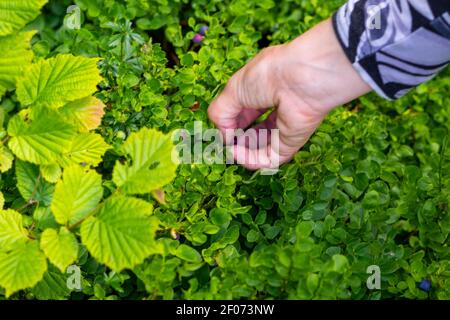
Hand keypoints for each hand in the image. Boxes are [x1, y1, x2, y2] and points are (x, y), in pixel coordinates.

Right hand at [207, 18, 370, 169]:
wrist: (302, 78)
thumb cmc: (269, 74)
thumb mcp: (234, 89)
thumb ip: (221, 112)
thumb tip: (223, 135)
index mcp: (262, 89)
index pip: (244, 110)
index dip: (229, 121)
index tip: (220, 126)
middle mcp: (275, 108)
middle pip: (253, 131)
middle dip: (236, 139)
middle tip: (225, 143)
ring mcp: (284, 127)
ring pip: (259, 148)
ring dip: (241, 152)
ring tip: (230, 151)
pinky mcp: (291, 143)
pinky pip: (268, 158)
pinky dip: (250, 160)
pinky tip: (237, 155)